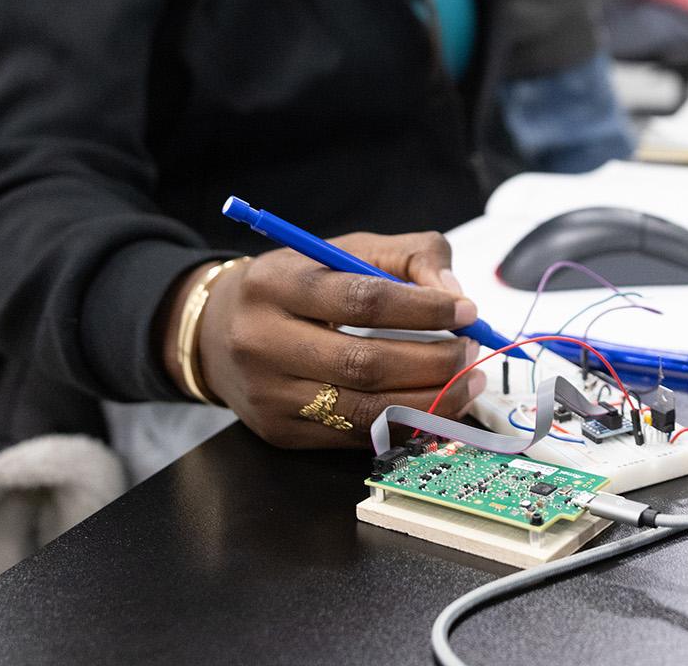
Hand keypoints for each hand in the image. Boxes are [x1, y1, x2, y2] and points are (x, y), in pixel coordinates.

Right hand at [168, 231, 485, 448]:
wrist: (216, 332)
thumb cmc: (297, 284)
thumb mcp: (343, 250)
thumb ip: (407, 256)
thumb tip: (455, 295)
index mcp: (277, 284)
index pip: (362, 299)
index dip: (423, 309)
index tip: (467, 311)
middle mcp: (263, 341)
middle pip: (364, 363)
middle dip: (433, 360)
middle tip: (470, 350)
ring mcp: (268, 394)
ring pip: (362, 410)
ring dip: (429, 400)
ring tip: (467, 381)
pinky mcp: (278, 433)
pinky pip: (352, 436)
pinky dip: (403, 423)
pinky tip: (434, 405)